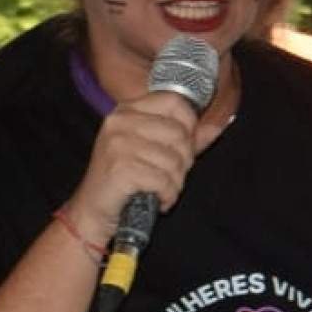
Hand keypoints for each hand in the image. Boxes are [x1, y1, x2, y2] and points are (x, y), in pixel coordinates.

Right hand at [66, 88, 212, 240]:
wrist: (93, 210)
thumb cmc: (126, 179)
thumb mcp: (155, 151)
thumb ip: (187, 138)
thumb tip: (218, 125)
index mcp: (128, 110)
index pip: (174, 101)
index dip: (189, 124)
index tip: (184, 145)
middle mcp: (120, 122)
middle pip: (179, 133)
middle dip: (184, 161)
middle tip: (170, 175)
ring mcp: (118, 144)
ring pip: (174, 160)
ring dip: (175, 183)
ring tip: (161, 189)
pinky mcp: (120, 168)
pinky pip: (164, 181)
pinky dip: (167, 196)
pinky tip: (157, 199)